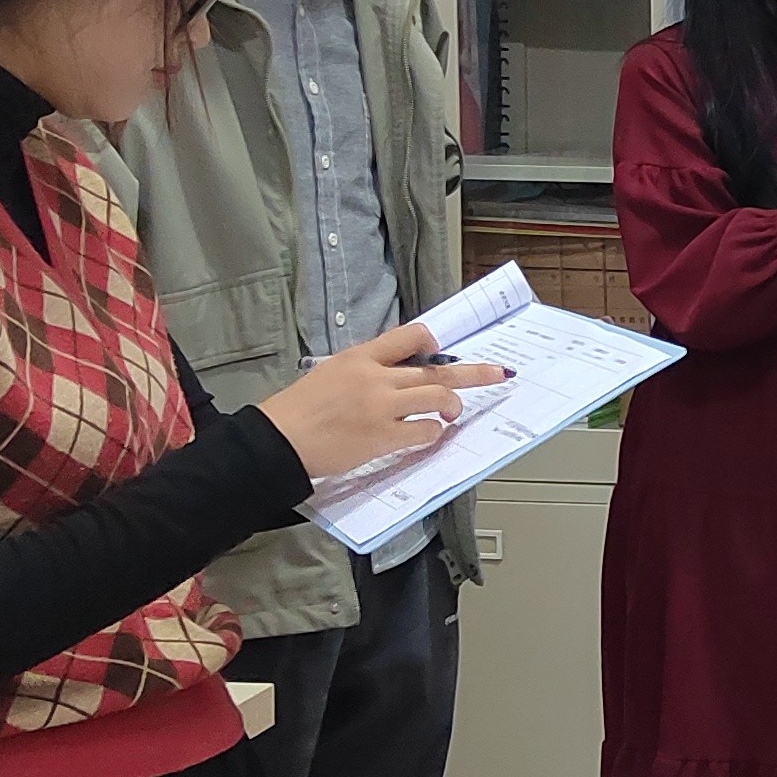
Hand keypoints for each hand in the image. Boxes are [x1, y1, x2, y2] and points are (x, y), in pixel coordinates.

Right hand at [259, 323, 504, 479]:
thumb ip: (365, 370)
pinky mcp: (383, 436)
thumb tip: (396, 375)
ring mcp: (382, 407)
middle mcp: (376, 377)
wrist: (278, 440)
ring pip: (438, 398)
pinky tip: (430, 435)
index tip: (448, 348)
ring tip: (453, 413)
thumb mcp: (330, 373)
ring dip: (452, 406)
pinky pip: (424, 431)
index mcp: (361, 357)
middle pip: (437, 369)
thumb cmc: (298, 410)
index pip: (410, 336)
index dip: (435, 341)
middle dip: (473, 372)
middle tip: (498, 372)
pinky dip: (433, 433)